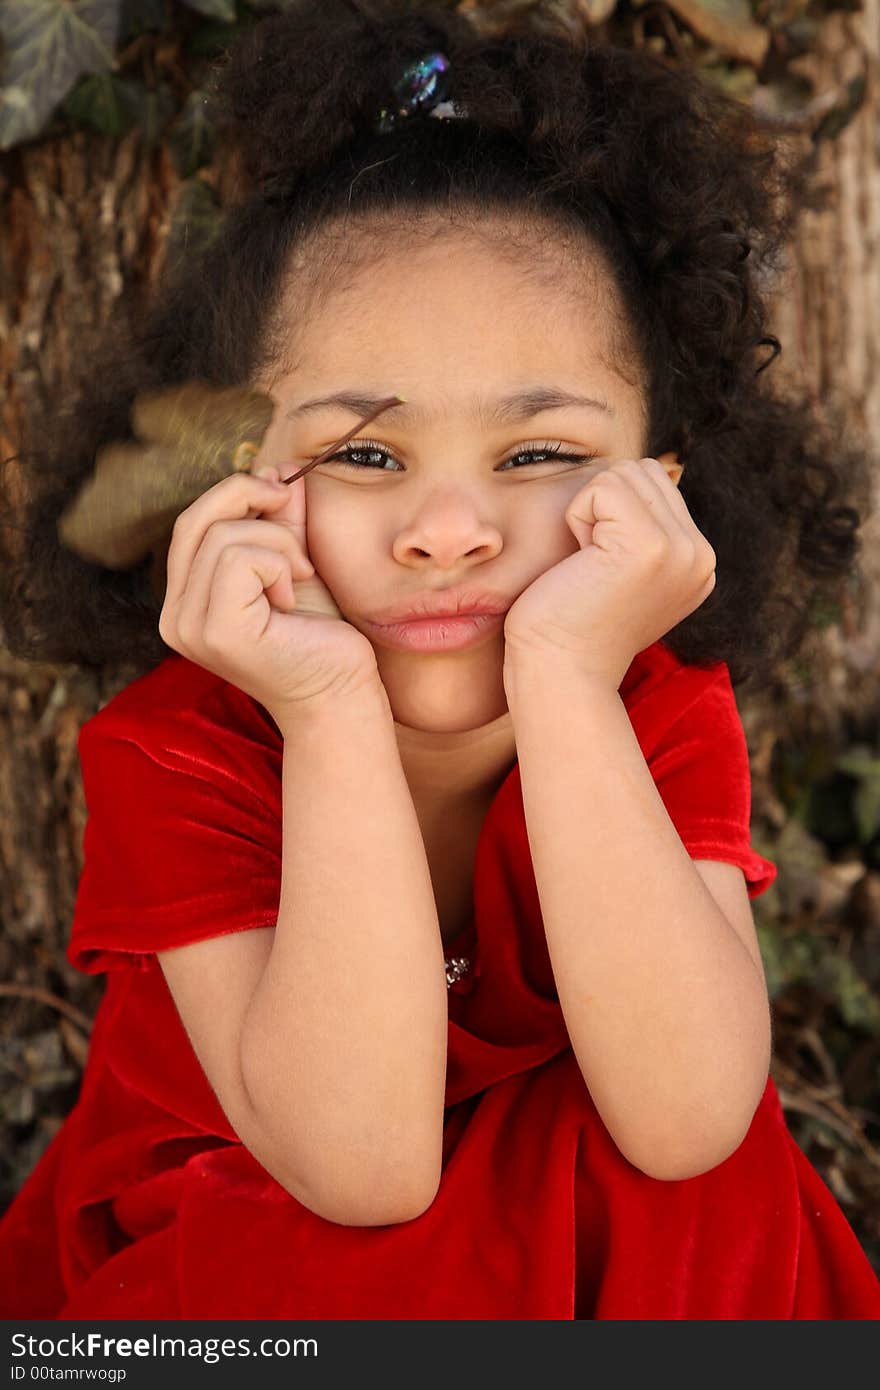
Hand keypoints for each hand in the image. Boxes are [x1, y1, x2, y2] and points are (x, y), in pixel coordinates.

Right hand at [158, 465, 380, 723]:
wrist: (341, 694)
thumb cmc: (321, 635)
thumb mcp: (296, 561)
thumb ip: (282, 518)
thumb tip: (281, 465)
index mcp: (185, 602)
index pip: (192, 523)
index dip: (238, 495)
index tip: (285, 498)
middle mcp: (175, 617)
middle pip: (198, 519)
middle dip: (253, 503)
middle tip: (296, 520)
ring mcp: (189, 628)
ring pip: (223, 536)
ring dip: (278, 545)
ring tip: (301, 578)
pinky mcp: (216, 632)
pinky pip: (239, 558)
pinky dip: (278, 563)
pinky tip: (293, 596)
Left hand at [503, 456, 715, 688]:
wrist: (560, 675)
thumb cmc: (570, 626)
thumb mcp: (622, 576)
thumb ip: (643, 532)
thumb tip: (640, 475)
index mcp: (698, 563)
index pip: (655, 483)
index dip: (610, 515)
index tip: (603, 573)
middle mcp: (701, 556)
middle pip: (642, 471)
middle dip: (601, 509)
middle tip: (591, 568)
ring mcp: (682, 550)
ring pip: (624, 474)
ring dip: (589, 514)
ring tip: (589, 566)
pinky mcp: (650, 545)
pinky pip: (602, 488)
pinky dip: (577, 519)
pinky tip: (581, 565)